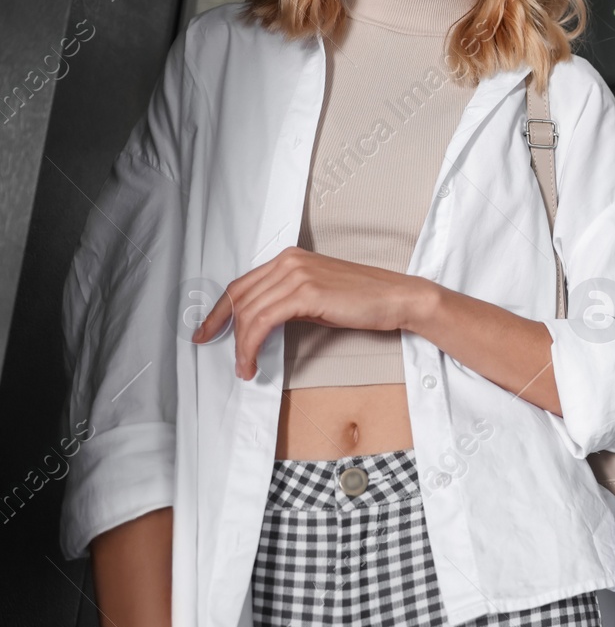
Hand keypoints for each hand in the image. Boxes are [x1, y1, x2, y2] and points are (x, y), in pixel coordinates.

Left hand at [193, 247, 432, 379]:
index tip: (207, 331)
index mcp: (290, 259)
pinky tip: (253, 361)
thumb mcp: (317, 295)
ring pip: (249, 313)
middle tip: (221, 355)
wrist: (396, 298)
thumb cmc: (363, 299)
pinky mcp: (306, 293)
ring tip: (244, 367)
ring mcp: (297, 275)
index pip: (241, 284)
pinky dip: (251, 345)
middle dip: (223, 331)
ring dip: (240, 345)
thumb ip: (287, 300)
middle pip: (240, 298)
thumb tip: (261, 323)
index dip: (219, 311)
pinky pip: (263, 322)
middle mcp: (289, 262)